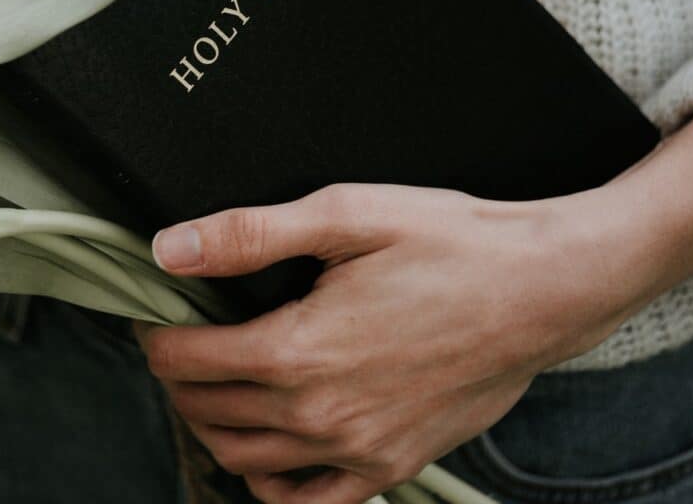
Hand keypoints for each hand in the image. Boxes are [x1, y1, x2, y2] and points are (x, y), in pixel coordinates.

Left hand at [135, 181, 657, 503]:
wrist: (540, 288)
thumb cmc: (449, 245)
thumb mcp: (345, 216)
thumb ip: (250, 234)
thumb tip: (172, 246)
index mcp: (299, 350)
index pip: (189, 361)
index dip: (156, 338)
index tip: (151, 318)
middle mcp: (321, 414)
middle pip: (209, 413)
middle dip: (177, 380)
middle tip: (176, 344)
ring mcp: (359, 451)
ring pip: (248, 461)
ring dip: (212, 425)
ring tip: (211, 387)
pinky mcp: (393, 466)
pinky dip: (271, 486)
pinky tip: (268, 452)